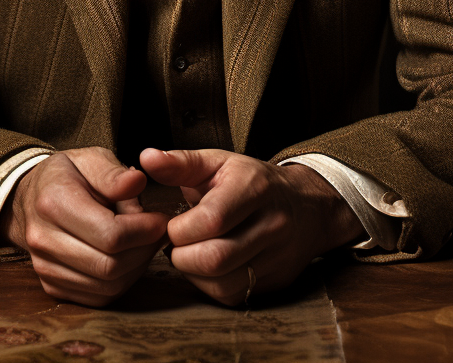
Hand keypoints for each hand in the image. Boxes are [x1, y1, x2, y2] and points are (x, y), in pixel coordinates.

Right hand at [0, 147, 168, 306]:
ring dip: (136, 268)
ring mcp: (44, 267)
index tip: (161, 219)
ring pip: (106, 287)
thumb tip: (138, 182)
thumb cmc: (68, 174)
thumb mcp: (91, 158)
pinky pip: (97, 297)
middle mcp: (43, 239)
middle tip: (158, 233)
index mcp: (53, 202)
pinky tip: (128, 258)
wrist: (31, 196)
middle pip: (110, 266)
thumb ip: (113, 173)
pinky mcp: (51, 285)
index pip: (110, 234)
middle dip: (144, 251)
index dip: (144, 231)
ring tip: (144, 243)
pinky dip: (121, 282)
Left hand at [140, 147, 364, 305]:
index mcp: (254, 188)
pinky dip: (209, 285)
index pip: (211, 220)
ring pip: (224, 283)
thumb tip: (146, 158)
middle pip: (216, 258)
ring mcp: (277, 256)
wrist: (305, 205)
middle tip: (175, 243)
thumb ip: (181, 163)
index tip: (171, 223)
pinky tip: (205, 266)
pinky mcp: (275, 281)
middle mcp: (271, 224)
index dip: (179, 229)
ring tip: (188, 253)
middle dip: (182, 255)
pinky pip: (233, 295)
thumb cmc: (251, 181)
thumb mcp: (218, 162)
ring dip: (193, 273)